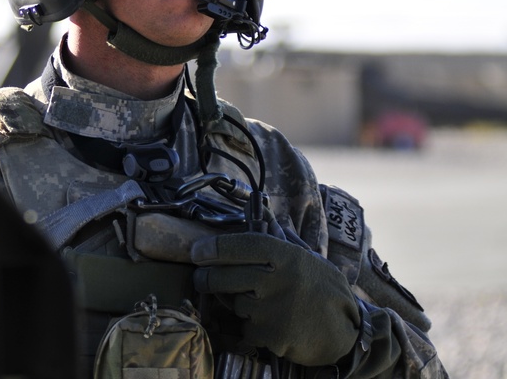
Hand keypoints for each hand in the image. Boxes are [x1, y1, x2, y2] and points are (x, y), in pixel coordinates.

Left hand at [192, 232, 360, 366]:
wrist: (350, 334)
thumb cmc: (325, 291)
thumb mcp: (309, 259)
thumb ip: (282, 238)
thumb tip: (262, 209)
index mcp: (288, 256)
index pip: (243, 244)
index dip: (215, 247)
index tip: (197, 252)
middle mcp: (279, 280)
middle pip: (225, 276)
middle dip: (207, 278)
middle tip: (202, 279)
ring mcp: (274, 310)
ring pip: (235, 304)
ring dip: (238, 305)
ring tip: (259, 305)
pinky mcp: (271, 336)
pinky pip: (245, 330)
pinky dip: (251, 329)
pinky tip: (268, 325)